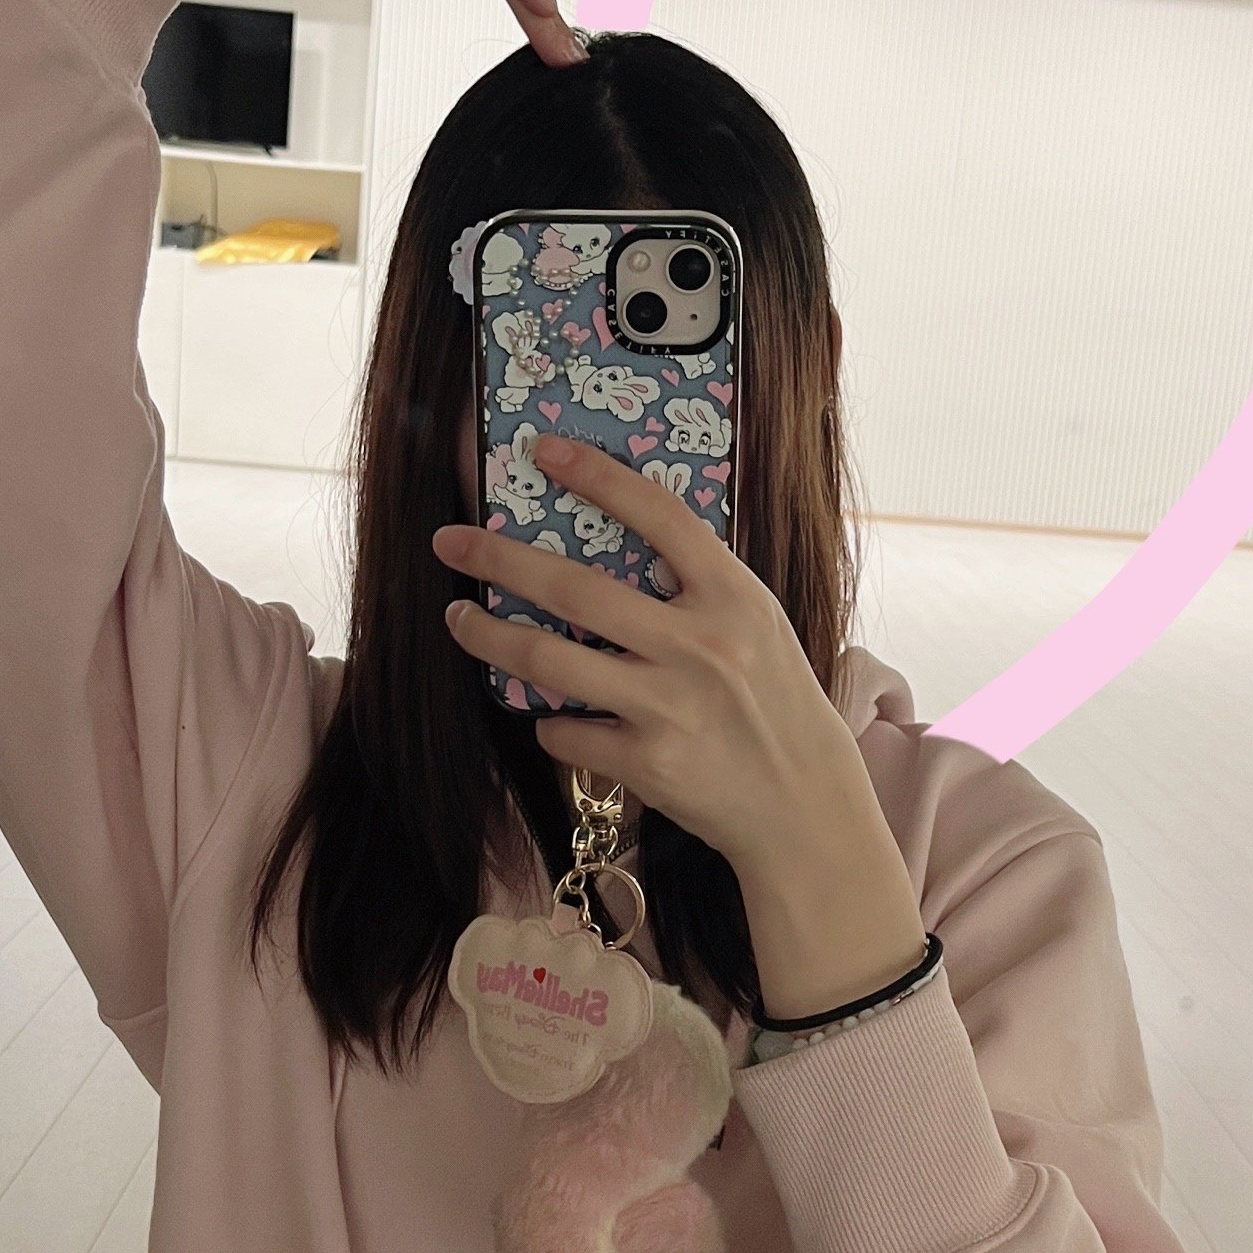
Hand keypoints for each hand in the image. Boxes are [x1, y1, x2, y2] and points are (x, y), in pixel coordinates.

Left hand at [434, 439, 927, 1022]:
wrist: (804, 802)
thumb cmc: (774, 702)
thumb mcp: (756, 625)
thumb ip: (698, 587)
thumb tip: (614, 540)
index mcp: (733, 597)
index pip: (660, 516)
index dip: (598, 476)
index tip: (543, 450)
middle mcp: (700, 645)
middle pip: (576, 588)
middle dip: (498, 559)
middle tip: (449, 541)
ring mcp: (670, 706)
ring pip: (549, 659)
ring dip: (489, 637)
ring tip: (459, 620)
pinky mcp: (646, 763)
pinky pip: (565, 731)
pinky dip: (550, 722)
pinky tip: (555, 717)